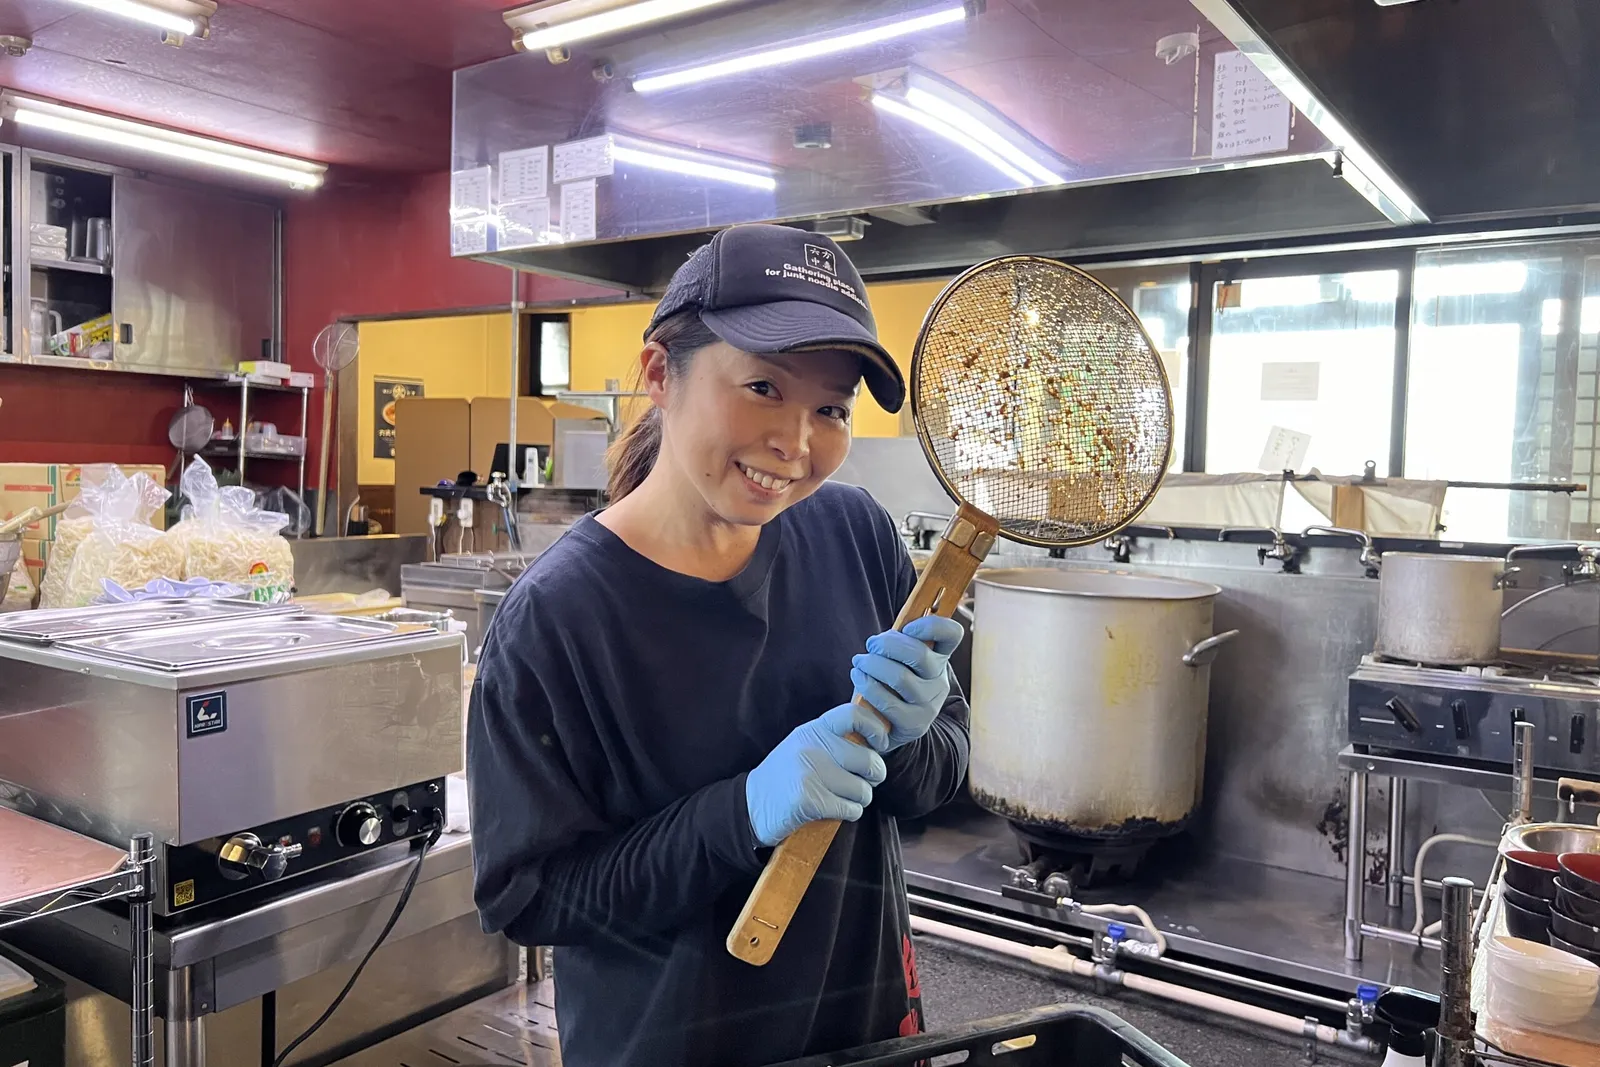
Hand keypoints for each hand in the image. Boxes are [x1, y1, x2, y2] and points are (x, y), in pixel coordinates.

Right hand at [746, 704, 888, 846]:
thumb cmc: (786, 776)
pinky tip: (834, 811)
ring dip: (859, 800)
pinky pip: (850, 809)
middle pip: (868, 761)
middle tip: (862, 782)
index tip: (880, 744)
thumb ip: (835, 740)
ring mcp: (810, 773)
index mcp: (814, 730)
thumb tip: (875, 744)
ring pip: (863, 790)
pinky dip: (848, 814)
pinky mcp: (809, 800)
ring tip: (843, 798)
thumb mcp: (805, 745)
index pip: (854, 715)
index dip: (876, 729)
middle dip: (873, 777)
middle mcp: (812, 747)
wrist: (751, 805)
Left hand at [850, 614, 964, 752]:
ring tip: (859, 662)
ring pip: (901, 678)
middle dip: (887, 645)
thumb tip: (884, 636)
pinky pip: (888, 702)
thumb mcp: (899, 659)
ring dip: (872, 665)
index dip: (932, 625)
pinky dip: (867, 686)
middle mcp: (939, 682)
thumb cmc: (890, 682)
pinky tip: (859, 678)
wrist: (888, 724)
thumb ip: (898, 642)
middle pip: (919, 655)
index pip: (951, 635)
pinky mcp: (914, 725)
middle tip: (871, 644)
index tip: (907, 627)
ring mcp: (929, 705)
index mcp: (940, 658)